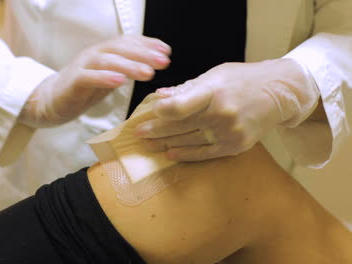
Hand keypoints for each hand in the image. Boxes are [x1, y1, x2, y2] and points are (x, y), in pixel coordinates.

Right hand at [19, 35, 170, 126]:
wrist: (51, 101)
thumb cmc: (84, 89)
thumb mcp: (110, 77)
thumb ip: (127, 69)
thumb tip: (153, 64)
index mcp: (105, 52)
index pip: (128, 42)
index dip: (148, 44)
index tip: (167, 51)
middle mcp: (94, 54)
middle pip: (121, 48)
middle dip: (144, 54)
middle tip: (163, 62)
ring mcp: (82, 66)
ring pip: (107, 61)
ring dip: (129, 65)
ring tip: (148, 73)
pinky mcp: (73, 81)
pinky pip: (89, 77)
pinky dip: (105, 77)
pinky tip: (120, 81)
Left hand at [135, 58, 319, 161]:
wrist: (279, 93)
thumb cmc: (242, 80)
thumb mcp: (215, 75)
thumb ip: (187, 88)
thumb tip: (161, 96)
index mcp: (214, 90)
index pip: (181, 106)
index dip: (162, 111)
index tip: (150, 111)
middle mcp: (222, 113)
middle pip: (181, 126)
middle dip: (156, 129)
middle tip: (139, 133)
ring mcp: (229, 131)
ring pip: (190, 140)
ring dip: (166, 143)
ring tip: (149, 145)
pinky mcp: (236, 145)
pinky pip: (206, 153)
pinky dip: (186, 154)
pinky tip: (170, 154)